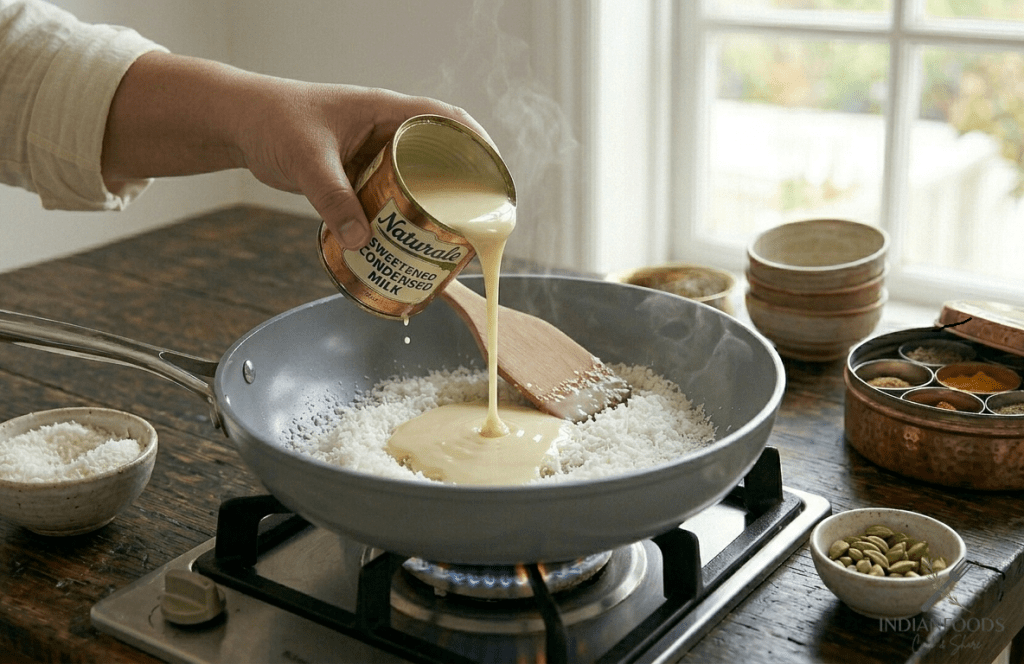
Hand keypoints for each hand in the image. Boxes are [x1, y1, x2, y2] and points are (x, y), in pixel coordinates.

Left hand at [233, 83, 488, 248]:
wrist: (242, 125)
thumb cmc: (274, 122)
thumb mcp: (306, 159)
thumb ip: (332, 198)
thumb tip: (363, 242)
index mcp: (386, 111)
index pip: (447, 120)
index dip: (478, 145)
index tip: (495, 176)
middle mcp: (388, 130)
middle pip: (441, 156)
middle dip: (463, 187)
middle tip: (477, 221)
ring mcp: (375, 153)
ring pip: (418, 179)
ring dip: (434, 206)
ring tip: (451, 239)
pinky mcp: (361, 174)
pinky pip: (393, 195)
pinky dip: (404, 216)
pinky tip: (408, 243)